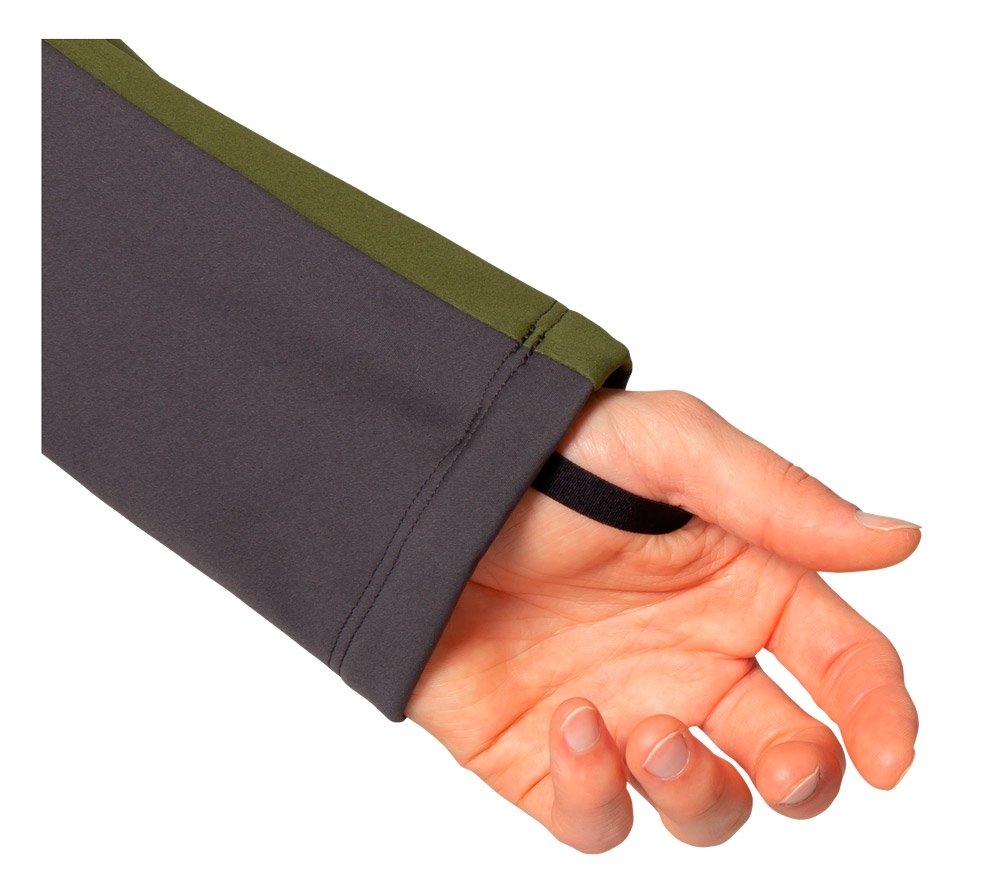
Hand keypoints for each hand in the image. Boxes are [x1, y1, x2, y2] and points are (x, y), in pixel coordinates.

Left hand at [406, 391, 918, 851]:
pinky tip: (572, 724)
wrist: (420, 489)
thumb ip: (777, 498)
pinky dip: (598, 797)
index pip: (843, 663)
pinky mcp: (547, 754)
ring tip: (655, 733)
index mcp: (739, 588)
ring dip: (700, 794)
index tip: (893, 756)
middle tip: (785, 764)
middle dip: (805, 777)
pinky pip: (597, 818)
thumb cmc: (548, 454)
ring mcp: (623, 713)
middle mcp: (692, 661)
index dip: (882, 712)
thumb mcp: (667, 448)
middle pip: (790, 755)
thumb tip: (899, 540)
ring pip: (703, 806)